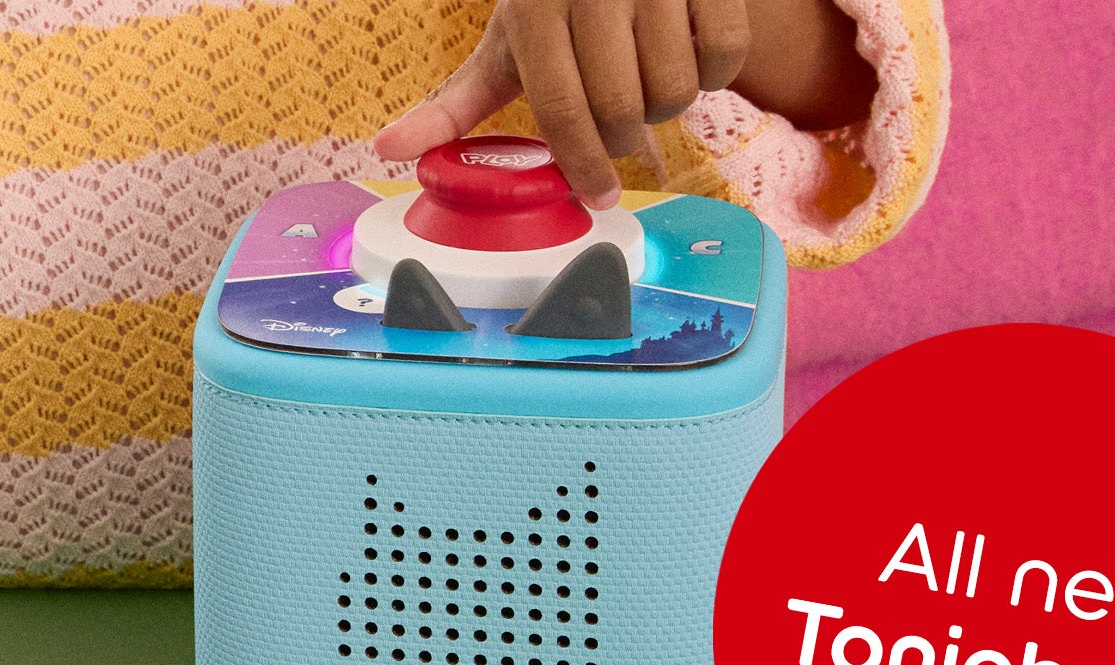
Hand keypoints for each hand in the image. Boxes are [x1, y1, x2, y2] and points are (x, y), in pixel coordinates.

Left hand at [373, 0, 873, 206]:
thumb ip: (456, 102)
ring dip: (666, 107)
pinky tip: (687, 57)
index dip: (581, 162)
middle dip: (623, 139)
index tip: (597, 195)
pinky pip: (725, 54)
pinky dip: (714, 75)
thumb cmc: (556, 2)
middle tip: (619, 128)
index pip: (561, 106)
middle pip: (621, 106)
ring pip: (675, 87)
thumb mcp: (507, 44)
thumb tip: (388, 149)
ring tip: (647, 82)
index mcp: (536, 7)